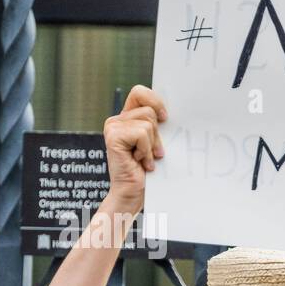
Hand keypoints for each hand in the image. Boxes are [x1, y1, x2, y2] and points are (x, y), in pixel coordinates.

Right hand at [103, 84, 167, 213]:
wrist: (133, 193)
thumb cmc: (146, 171)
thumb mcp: (155, 143)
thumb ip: (157, 126)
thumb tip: (171, 113)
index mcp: (126, 118)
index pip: (140, 92)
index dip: (155, 101)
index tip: (165, 118)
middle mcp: (117, 120)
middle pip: (149, 110)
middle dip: (157, 134)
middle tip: (152, 152)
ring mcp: (113, 127)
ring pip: (148, 123)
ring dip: (152, 145)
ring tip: (144, 159)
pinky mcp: (113, 136)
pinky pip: (142, 134)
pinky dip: (146, 150)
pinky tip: (140, 162)